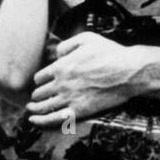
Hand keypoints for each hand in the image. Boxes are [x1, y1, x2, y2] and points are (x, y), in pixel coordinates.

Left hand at [28, 32, 142, 127]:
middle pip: (40, 92)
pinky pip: (54, 119)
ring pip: (43, 106)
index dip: (39, 81)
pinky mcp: (79, 111)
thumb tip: (56, 54)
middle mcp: (61, 83)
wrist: (129, 72)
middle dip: (36, 95)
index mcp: (61, 66)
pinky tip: (33, 120)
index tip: (42, 83)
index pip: (40, 77)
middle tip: (36, 98)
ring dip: (34, 108)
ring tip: (30, 109)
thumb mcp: (87, 39)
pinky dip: (40, 120)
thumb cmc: (110, 53)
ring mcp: (69, 98)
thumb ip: (67, 45)